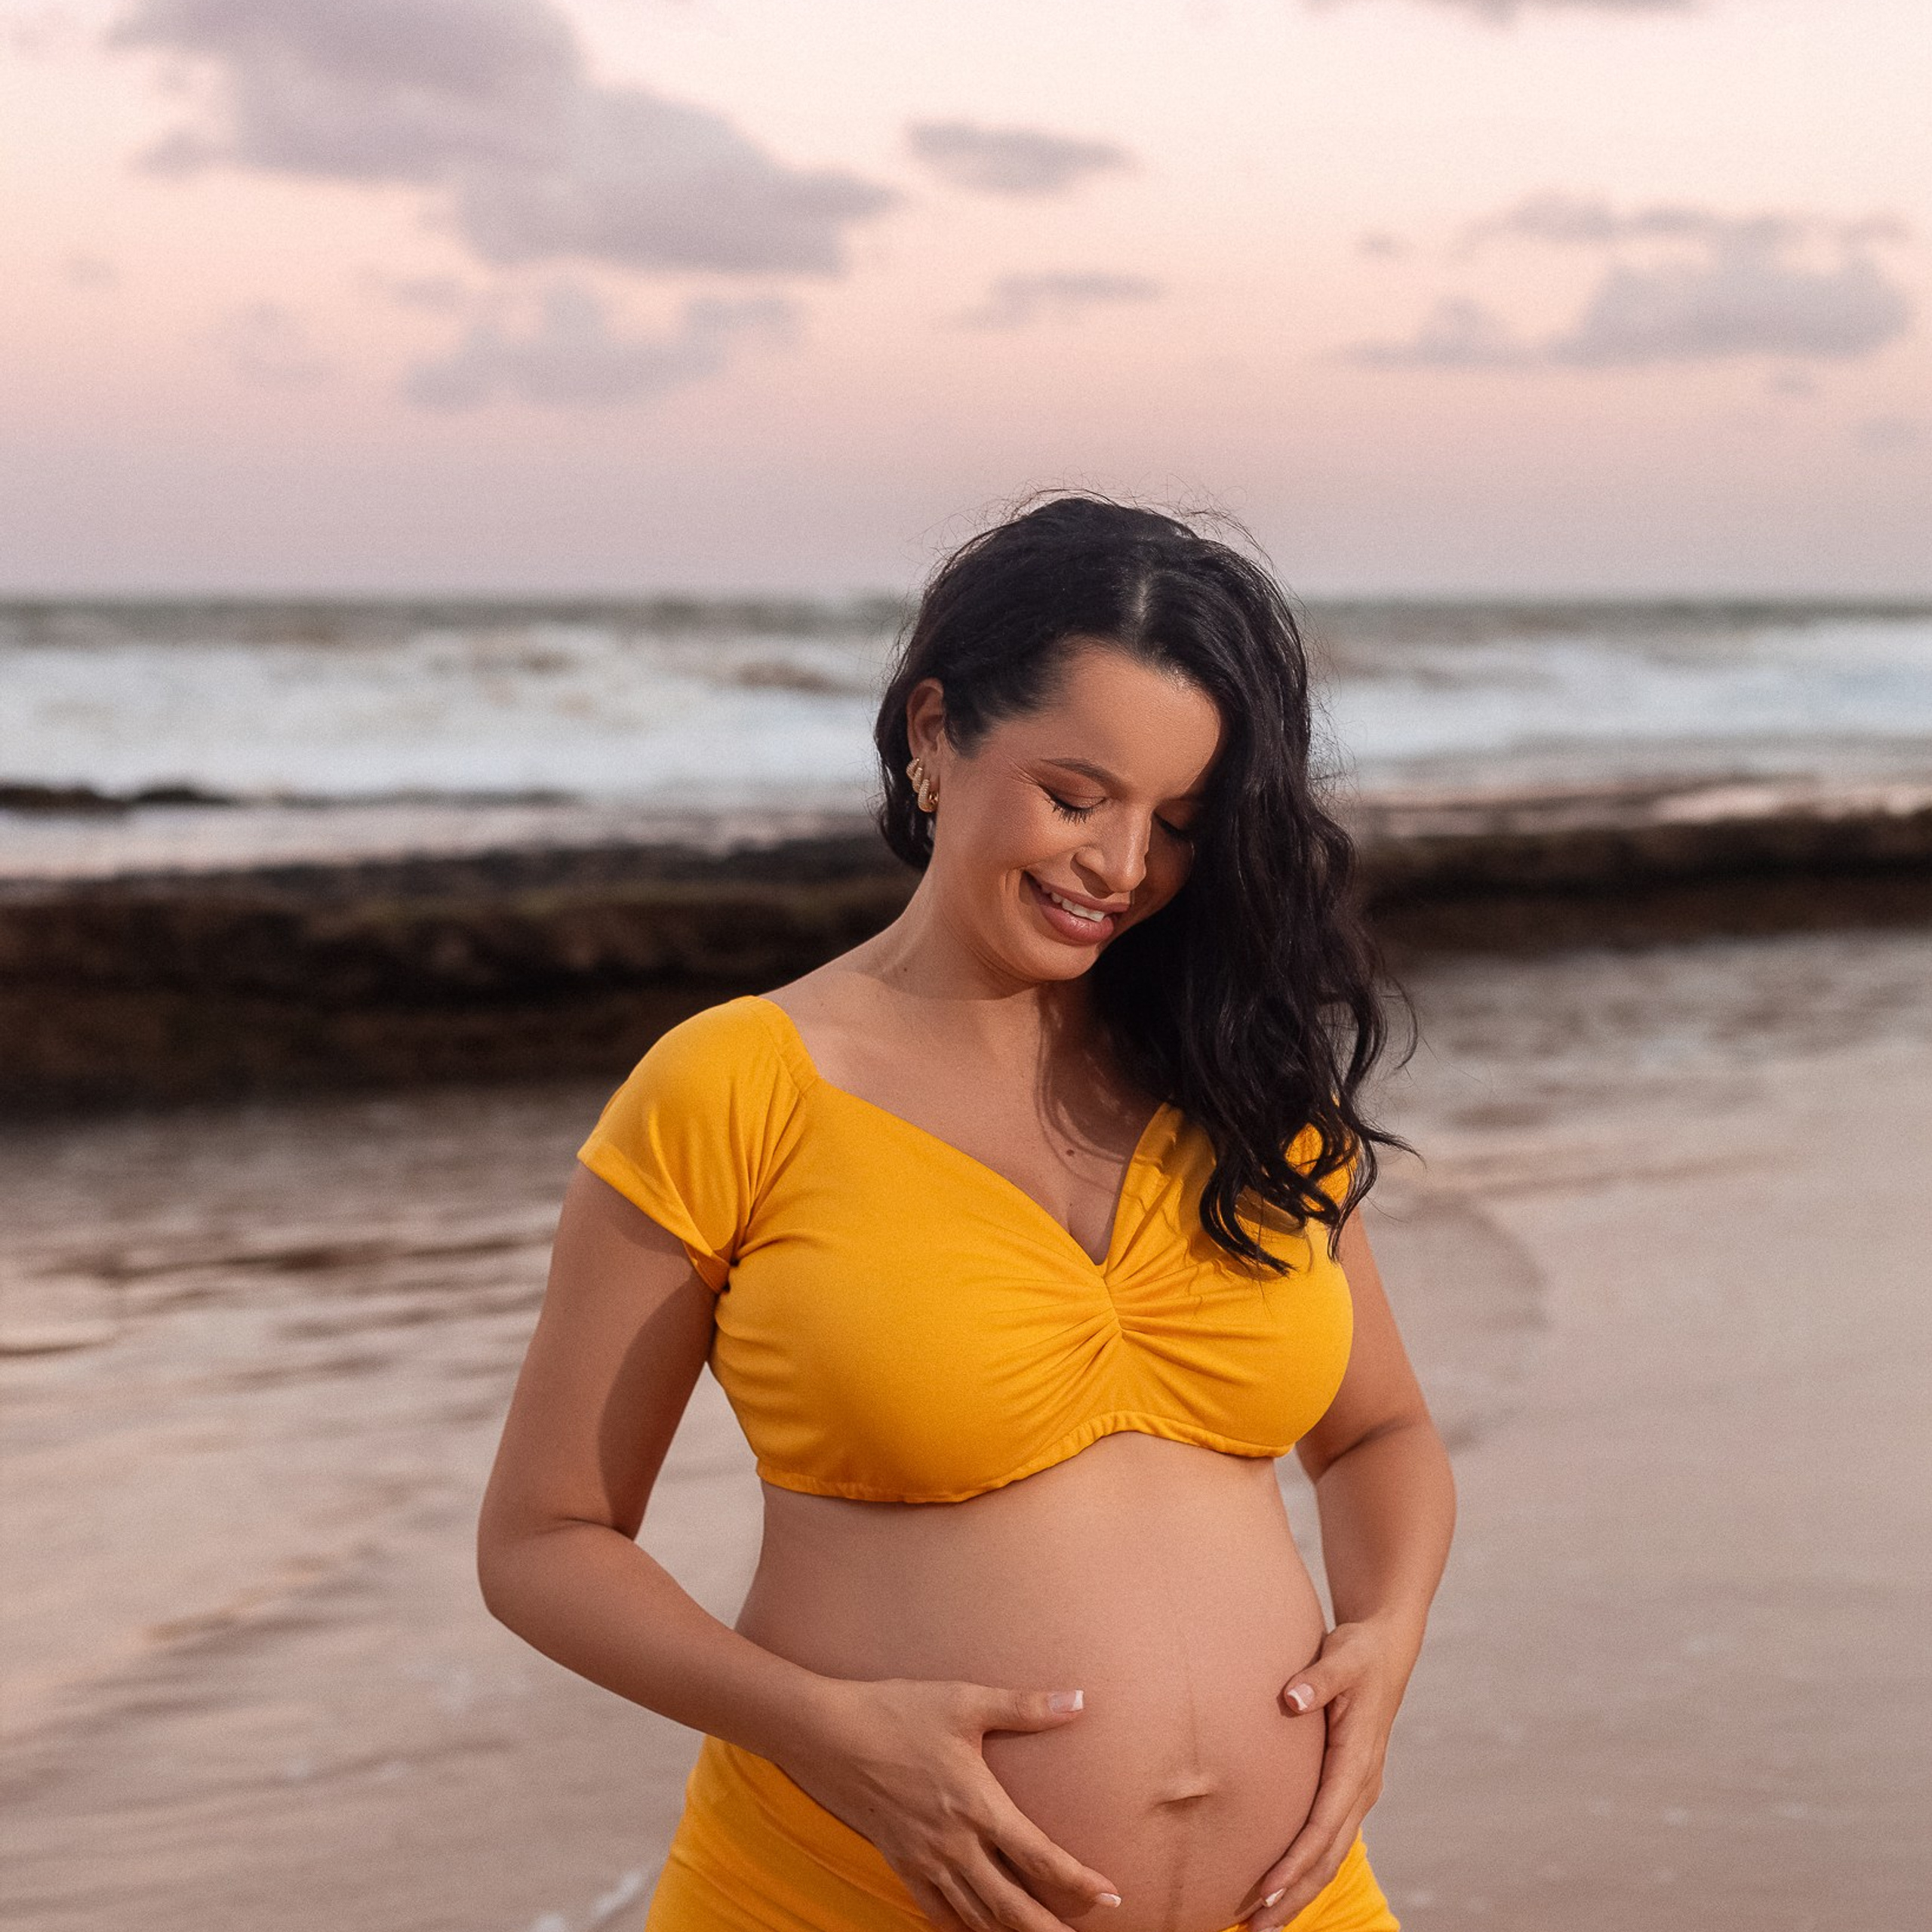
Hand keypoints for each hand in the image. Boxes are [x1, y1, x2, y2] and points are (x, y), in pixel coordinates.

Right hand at [777, 1676, 1122, 1931]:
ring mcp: (925, 1860)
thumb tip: (1081, 1700)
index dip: (1079, 1882)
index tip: (1111, 1894)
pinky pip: (937, 1911)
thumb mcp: (965, 1701)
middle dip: (1050, 1929)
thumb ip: (1025, 1707)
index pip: (1040, 1858)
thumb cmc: (898, 1711)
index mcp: (977, 1806)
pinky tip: (978, 1930)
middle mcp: (955, 1844)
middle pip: (1013, 1906)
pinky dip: (963, 1928)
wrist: (827, 1734)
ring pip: (977, 1917)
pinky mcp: (899, 1863)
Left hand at [1244, 1619, 1415, 1930]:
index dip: (1295, 1861)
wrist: (1386, 1648)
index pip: (1324, 1825)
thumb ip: (1318, 1677)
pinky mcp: (1349, 1787)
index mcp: (1358, 1761)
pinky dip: (1307, 1867)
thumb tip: (1291, 1697)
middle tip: (1256, 1929)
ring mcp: (1358, 1790)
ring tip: (1262, 1923)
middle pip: (1327, 1856)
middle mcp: (1361, 1785)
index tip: (1265, 1890)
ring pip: (1330, 1854)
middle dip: (1294, 1895)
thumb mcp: (1342, 1656)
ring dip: (1300, 1890)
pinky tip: (1280, 1883)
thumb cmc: (1359, 1651)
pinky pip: (1328, 1838)